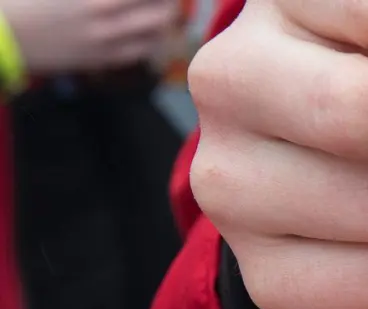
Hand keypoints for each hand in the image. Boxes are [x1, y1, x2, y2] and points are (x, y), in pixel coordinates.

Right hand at [0, 0, 176, 74]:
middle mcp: (105, 22)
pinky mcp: (101, 60)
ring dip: (164, 19)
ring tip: (160, 10)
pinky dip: (152, 39)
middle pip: (161, 12)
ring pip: (156, 34)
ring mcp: (105, 44)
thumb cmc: (28, 2)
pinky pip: (140, 52)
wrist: (5, 36)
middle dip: (168, 2)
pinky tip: (149, 29)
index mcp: (96, 0)